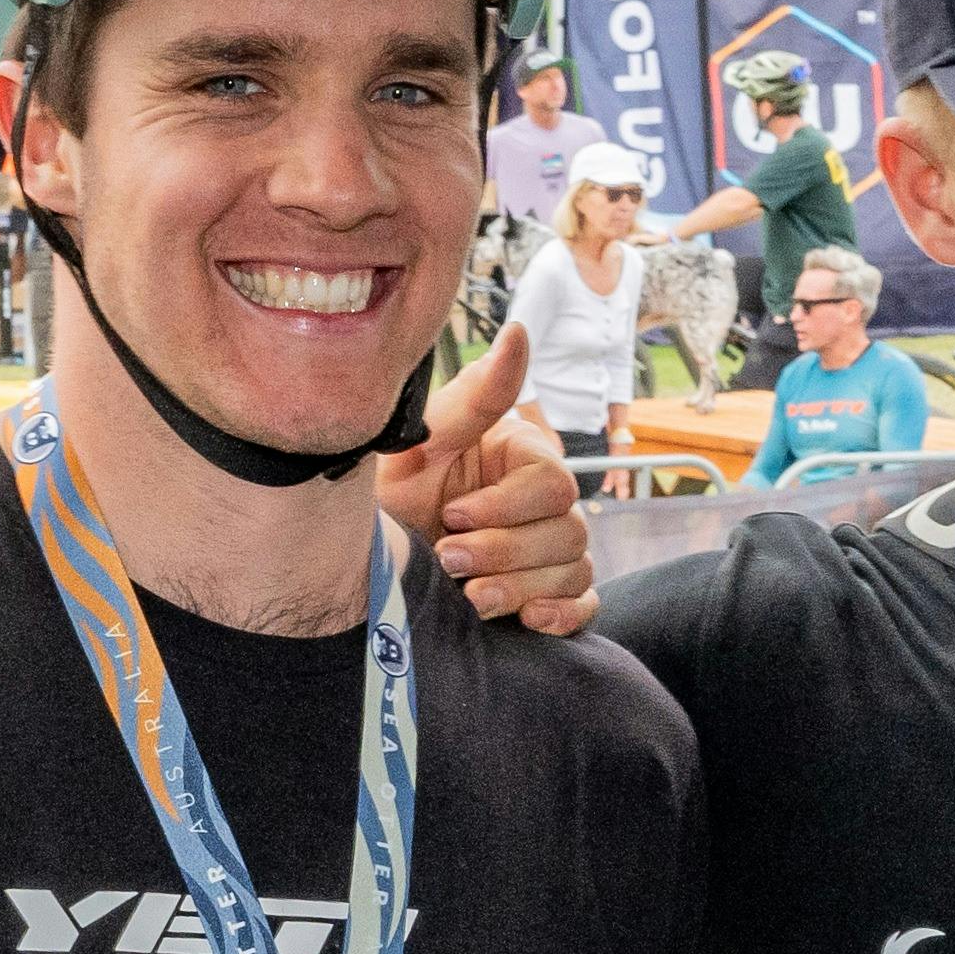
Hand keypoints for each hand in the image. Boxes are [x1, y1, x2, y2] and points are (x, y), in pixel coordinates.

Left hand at [383, 324, 594, 632]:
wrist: (370, 559)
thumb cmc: (394, 491)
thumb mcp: (423, 444)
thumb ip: (476, 398)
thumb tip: (518, 333)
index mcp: (523, 457)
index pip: (554, 484)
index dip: (506, 506)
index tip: (452, 513)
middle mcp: (544, 501)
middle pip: (567, 531)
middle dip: (504, 551)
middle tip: (448, 557)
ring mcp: (551, 548)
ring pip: (573, 570)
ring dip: (519, 588)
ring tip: (468, 596)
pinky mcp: (550, 591)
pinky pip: (584, 604)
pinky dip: (561, 615)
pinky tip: (525, 620)